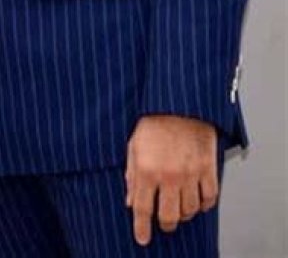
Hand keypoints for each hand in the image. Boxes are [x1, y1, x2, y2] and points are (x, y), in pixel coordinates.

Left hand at [125, 115, 217, 245]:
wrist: (179, 102)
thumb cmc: (154, 120)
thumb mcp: (134, 145)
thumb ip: (131, 174)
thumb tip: (130, 201)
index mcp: (147, 169)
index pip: (142, 209)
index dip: (142, 228)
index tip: (142, 238)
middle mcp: (168, 175)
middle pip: (168, 217)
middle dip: (165, 225)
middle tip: (164, 223)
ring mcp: (190, 173)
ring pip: (189, 211)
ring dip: (183, 214)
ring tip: (179, 206)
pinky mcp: (208, 168)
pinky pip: (209, 198)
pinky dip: (204, 204)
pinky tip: (197, 199)